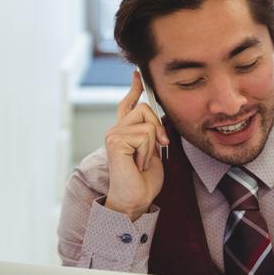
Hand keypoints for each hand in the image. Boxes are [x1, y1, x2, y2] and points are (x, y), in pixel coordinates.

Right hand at [103, 71, 169, 220]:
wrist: (135, 199)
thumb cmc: (143, 181)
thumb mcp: (152, 151)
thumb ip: (152, 134)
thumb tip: (157, 121)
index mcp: (124, 132)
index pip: (128, 104)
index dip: (134, 88)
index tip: (138, 75)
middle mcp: (116, 130)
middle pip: (144, 108)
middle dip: (159, 128)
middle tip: (159, 148)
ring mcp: (113, 135)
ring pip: (147, 124)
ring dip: (152, 146)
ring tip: (142, 162)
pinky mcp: (115, 142)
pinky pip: (144, 135)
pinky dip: (147, 152)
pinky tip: (138, 164)